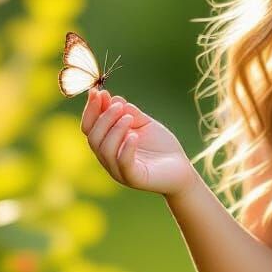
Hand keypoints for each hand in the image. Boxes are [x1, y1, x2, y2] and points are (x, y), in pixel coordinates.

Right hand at [80, 85, 194, 196]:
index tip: (97, 92)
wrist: (182, 169)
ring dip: (114, 129)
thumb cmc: (161, 147)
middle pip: (93, 138)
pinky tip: (134, 135)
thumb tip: (114, 98)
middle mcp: (109, 159)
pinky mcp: (134, 178)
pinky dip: (126, 147)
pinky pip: (124, 163)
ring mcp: (119, 171)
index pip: (89, 127)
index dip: (91, 110)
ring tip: (128, 117)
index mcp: (108, 144)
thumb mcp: (145, 124)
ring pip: (105, 150)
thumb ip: (130, 113)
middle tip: (118, 105)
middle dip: (103, 118)